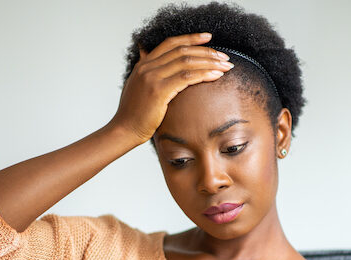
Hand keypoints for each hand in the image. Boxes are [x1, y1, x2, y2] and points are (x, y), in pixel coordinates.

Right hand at [108, 32, 233, 144]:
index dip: (191, 38)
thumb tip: (151, 60)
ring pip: (187, 61)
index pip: (170, 43)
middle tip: (224, 56)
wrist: (124, 130)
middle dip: (206, 51)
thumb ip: (146, 73)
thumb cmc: (134, 114)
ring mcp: (152, 77)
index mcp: (143, 64)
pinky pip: (187, 77)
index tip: (208, 37)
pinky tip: (216, 75)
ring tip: (226, 65)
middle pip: (182, 50)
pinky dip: (204, 74)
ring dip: (209, 62)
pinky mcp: (159, 91)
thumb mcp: (138, 87)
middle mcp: (147, 67)